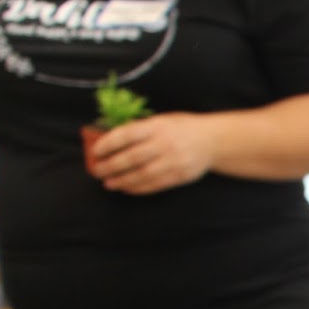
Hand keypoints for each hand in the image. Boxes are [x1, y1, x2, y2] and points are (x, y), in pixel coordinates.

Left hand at [88, 113, 216, 194]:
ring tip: (109, 183)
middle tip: (97, 170)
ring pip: (141, 175)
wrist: (213, 140)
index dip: (108, 144)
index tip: (95, 151)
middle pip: (131, 158)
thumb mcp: (162, 120)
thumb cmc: (183, 127)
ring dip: (122, 180)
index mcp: (157, 126)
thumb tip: (112, 140)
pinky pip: (155, 185)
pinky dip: (138, 188)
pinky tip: (127, 188)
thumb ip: (140, 129)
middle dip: (110, 166)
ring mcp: (173, 162)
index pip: (126, 135)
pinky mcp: (179, 176)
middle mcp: (164, 144)